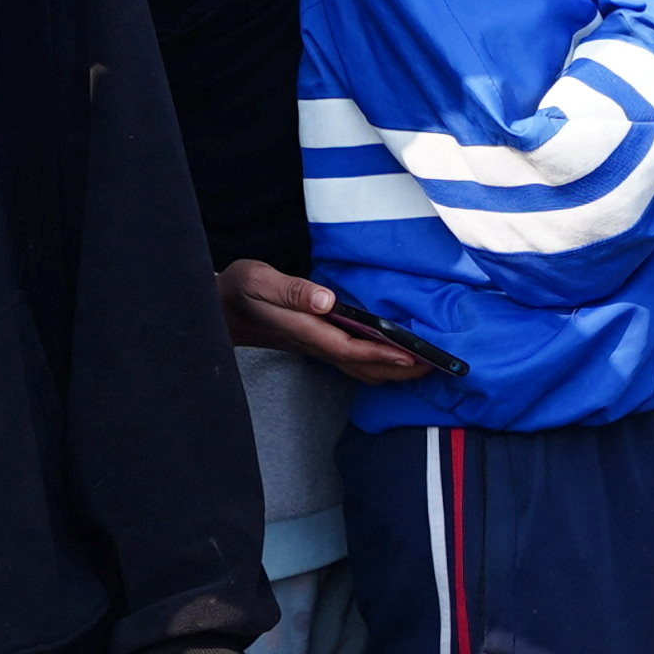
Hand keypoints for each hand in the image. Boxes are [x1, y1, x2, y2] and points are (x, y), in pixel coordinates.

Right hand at [216, 258, 419, 381]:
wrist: (217, 311)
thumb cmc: (238, 291)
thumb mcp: (257, 281)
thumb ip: (291, 291)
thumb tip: (326, 300)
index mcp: (304, 330)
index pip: (350, 349)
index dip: (382, 355)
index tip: (412, 356)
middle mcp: (314, 345)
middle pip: (362, 367)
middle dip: (399, 369)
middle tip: (436, 368)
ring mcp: (315, 349)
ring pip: (359, 369)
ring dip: (391, 371)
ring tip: (423, 369)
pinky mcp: (316, 345)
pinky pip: (351, 362)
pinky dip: (376, 366)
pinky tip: (392, 362)